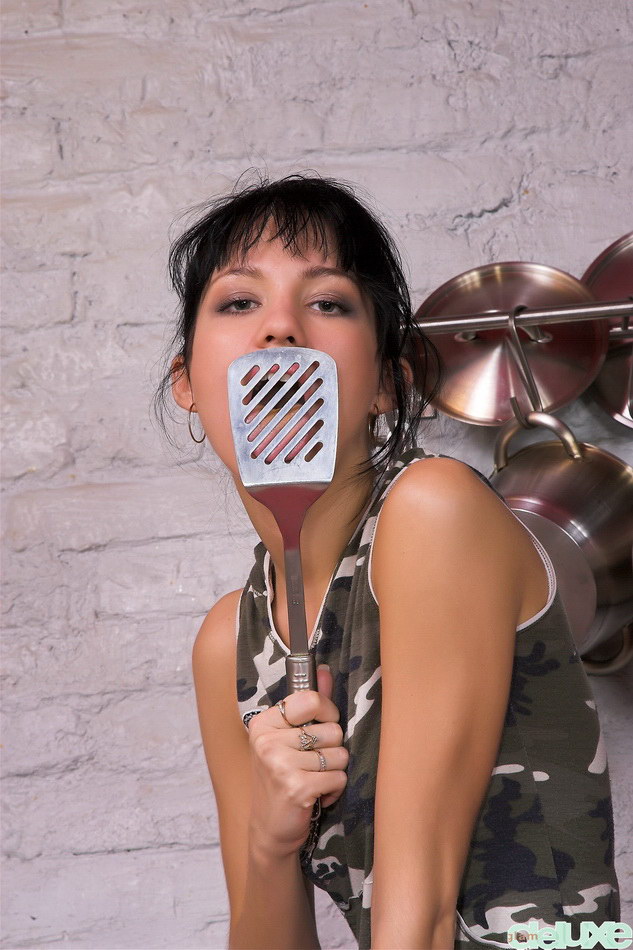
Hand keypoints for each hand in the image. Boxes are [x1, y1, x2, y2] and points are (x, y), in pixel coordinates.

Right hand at [247, 665, 348, 858]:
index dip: (327, 712)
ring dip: (334, 771)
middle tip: (311, 764)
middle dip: (331, 749)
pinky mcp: (296, 787)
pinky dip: (334, 790)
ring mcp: (280, 764)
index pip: (311, 699)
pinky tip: (316, 796)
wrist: (270, 829)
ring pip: (339, 754)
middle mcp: (268, 741)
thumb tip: (323, 671)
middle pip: (332, 729)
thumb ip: (308, 704)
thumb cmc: (282, 779)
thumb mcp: (288, 739)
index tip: (321, 725)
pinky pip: (338, 778)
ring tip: (313, 780)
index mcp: (265, 723)